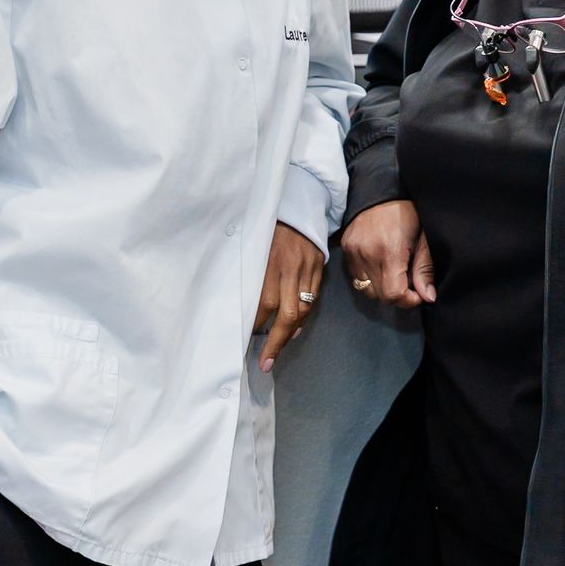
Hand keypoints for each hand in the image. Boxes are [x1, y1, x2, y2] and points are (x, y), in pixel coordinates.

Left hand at [255, 222, 323, 372]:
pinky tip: (294, 328)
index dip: (256, 325)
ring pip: (303, 309)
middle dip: (276, 341)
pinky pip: (313, 298)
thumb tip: (245, 304)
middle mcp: (290, 268)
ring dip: (291, 333)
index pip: (264, 302)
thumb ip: (250, 272)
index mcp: (270, 261)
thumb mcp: (253, 244)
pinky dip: (303, 317)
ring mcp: (308, 268)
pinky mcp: (319, 267)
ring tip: (278, 349)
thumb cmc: (266, 225)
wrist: (297, 203)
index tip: (245, 342)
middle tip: (265, 362)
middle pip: (287, 313)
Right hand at [341, 199, 434, 306]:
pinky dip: (369, 277)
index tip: (418, 293)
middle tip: (409, 281)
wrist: (380, 189)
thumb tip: (428, 297)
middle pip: (380, 295)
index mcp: (389, 250)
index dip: (408, 300)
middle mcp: (366, 253)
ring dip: (382, 287)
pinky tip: (381, 263)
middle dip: (397, 295)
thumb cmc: (407, 211)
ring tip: (394, 271)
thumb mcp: (423, 237)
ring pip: (366, 289)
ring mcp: (352, 252)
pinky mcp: (345, 249)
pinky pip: (356, 277)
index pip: (393, 294)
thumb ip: (425, 268)